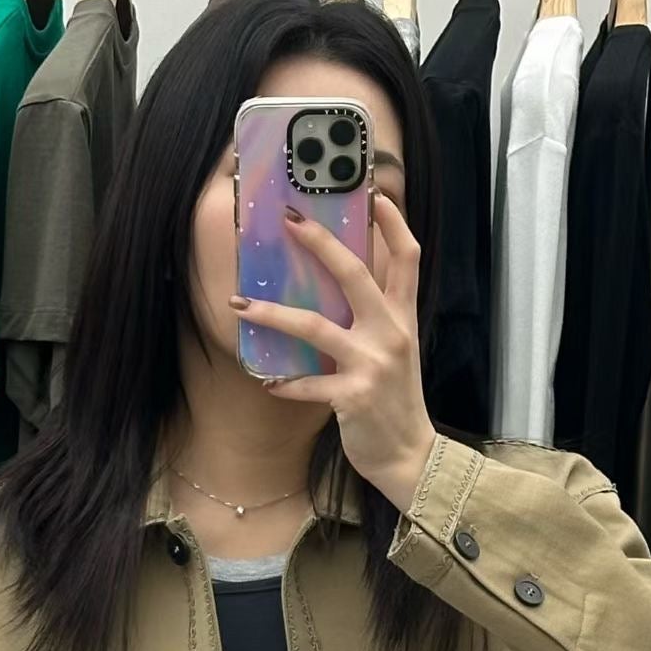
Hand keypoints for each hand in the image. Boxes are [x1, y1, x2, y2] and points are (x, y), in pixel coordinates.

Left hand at [228, 195, 436, 512]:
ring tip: (239, 305)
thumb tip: (337, 294)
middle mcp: (391, 333)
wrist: (410, 456)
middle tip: (290, 221)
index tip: (377, 194)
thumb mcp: (397, 353)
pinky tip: (266, 382)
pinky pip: (307, 384)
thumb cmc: (396, 403)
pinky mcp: (353, 397)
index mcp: (403, 318)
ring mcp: (373, 364)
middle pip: (355, 274)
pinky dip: (284, 384)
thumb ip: (375, 321)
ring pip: (315, 326)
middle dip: (321, 243)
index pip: (407, 259)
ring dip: (272, 315)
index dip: (395, 223)